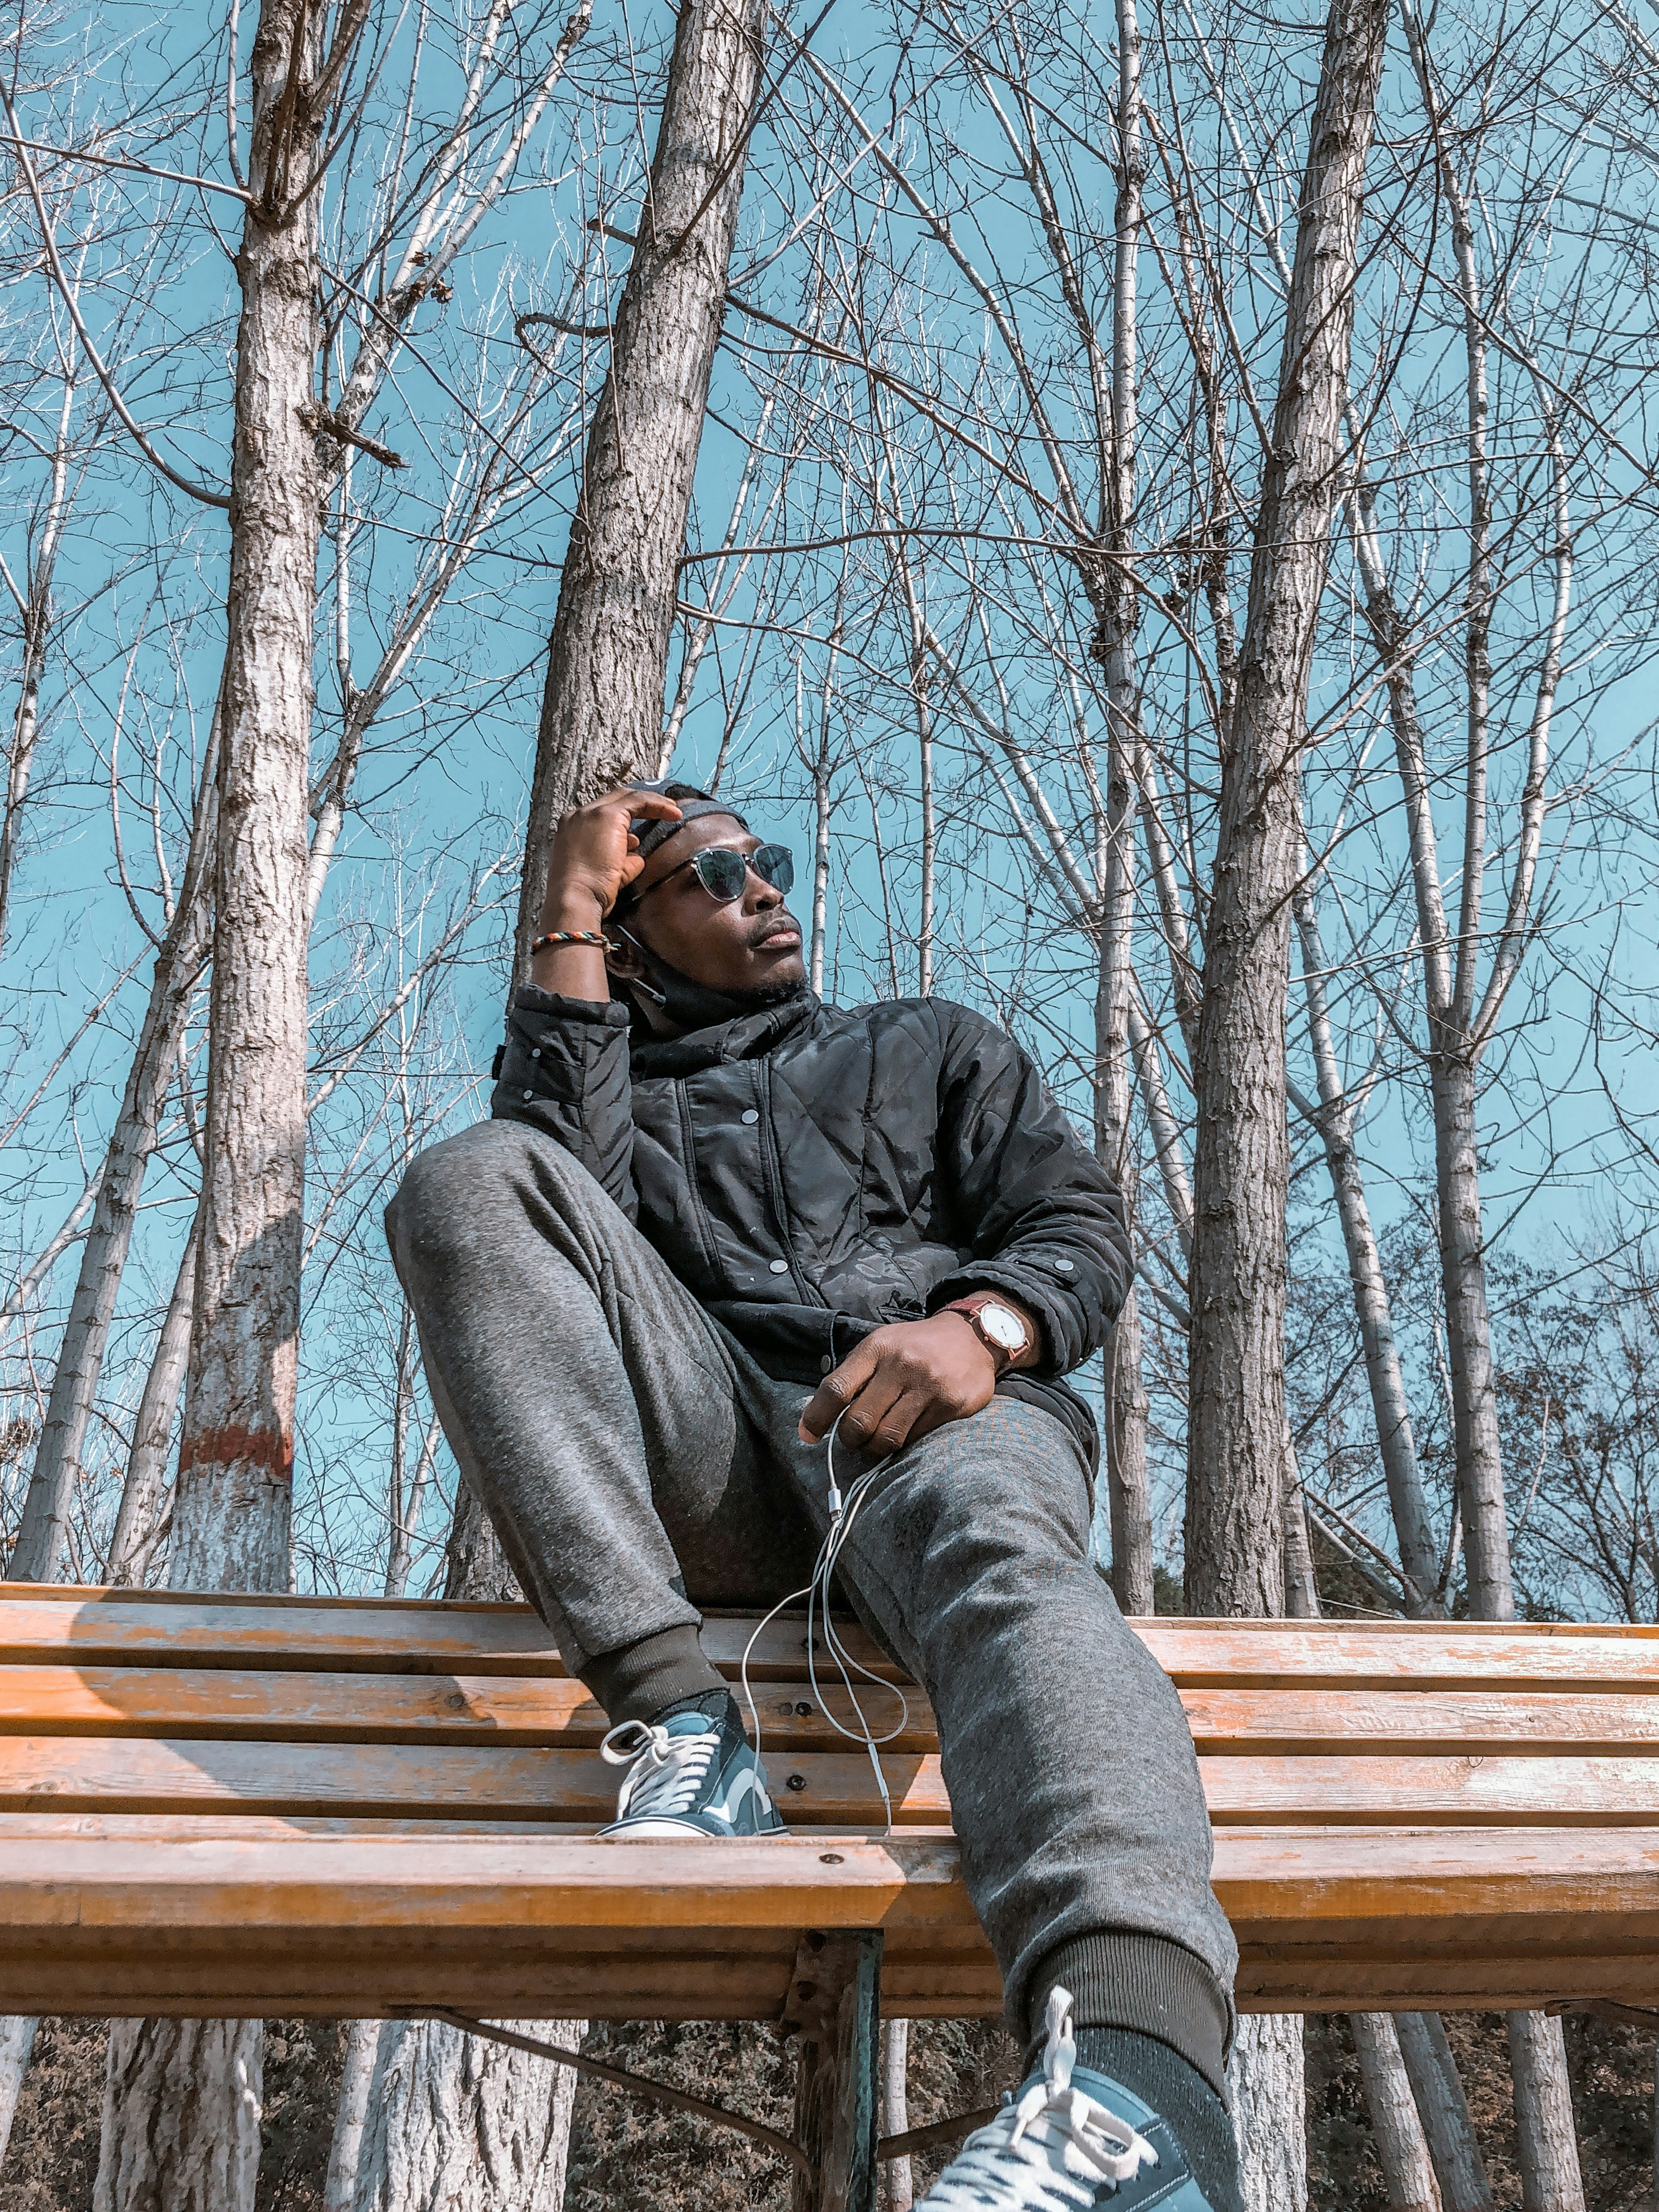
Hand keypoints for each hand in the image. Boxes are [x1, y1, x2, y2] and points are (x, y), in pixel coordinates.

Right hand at [540, 786, 682, 930]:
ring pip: (627, 798)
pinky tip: (673, 814)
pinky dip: (657, 805)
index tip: (647, 822)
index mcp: (573, 829)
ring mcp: (592, 813)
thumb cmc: (589, 893)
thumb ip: (622, 860)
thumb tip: (636, 856)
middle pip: (615, 800)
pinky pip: (637, 802)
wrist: (577, 897)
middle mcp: (579, 816)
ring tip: (673, 812)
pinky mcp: (607, 816)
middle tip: (665, 810)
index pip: (603, 814)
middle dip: (641, 804)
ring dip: (652, 803)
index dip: (627, 815)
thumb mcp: (608, 872)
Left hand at [797, 1313, 999, 1454]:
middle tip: (854, 1440)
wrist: (972, 1336)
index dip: (816, 1418)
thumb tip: (816, 1419)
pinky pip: (916, 1439)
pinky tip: (906, 1433)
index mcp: (877, 1348)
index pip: (836, 1388)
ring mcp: (928, 1386)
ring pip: (887, 1437)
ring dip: (875, 1449)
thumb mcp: (881, 1346)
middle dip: (850, 1440)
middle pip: (859, 1421)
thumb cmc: (916, 1346)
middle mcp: (901, 1365)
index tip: (807, 1436)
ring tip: (876, 1443)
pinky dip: (905, 1444)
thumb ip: (853, 1376)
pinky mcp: (951, 1405)